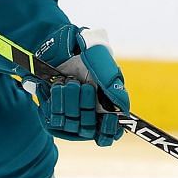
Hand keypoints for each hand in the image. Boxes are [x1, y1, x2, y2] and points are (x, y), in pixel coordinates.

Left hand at [35, 25, 130, 145]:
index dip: (109, 130)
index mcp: (106, 106)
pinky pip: (54, 118)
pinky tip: (59, 85)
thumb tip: (123, 110)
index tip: (108, 118)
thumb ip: (114, 87)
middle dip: (86, 106)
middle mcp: (89, 113)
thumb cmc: (87, 53)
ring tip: (69, 82)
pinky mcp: (54, 111)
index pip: (109, 133)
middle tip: (85, 87)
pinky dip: (57, 101)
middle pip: (89, 128)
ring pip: (72, 123)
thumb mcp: (104, 66)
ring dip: (70, 101)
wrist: (61, 45)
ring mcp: (71, 113)